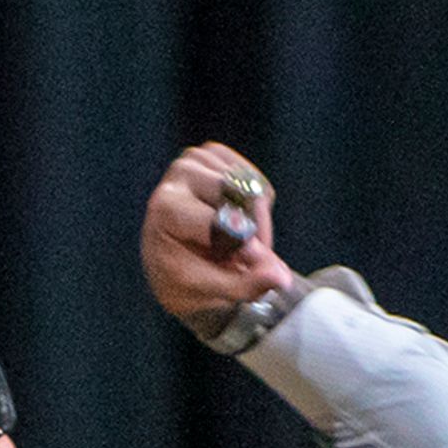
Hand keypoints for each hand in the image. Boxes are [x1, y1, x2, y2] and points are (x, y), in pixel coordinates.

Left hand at [139, 141, 302, 332]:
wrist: (171, 259)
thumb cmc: (185, 279)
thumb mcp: (209, 292)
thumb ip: (245, 285)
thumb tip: (281, 278)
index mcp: (166, 208)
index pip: (220, 220)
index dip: (248, 246)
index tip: (263, 268)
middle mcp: (180, 175)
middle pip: (243, 196)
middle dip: (257, 232)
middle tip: (253, 261)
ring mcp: (197, 160)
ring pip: (255, 189)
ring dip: (258, 224)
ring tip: (239, 246)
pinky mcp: (215, 155)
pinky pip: (258, 183)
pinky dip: (258, 209)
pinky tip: (237, 222)